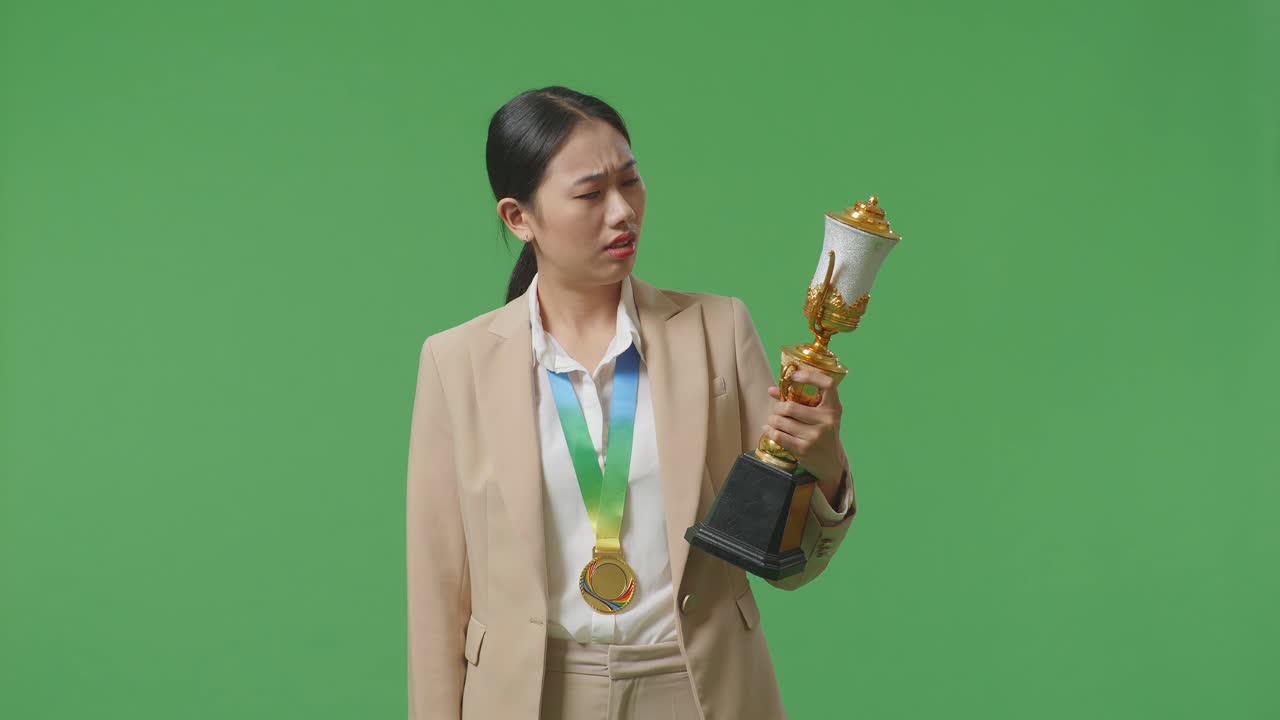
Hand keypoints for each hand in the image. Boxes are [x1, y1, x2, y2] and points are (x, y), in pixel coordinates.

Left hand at [763, 369, 847, 492]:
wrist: (831, 463)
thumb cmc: (823, 434)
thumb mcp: (819, 416)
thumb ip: (799, 401)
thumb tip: (771, 389)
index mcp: (833, 408)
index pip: (827, 384)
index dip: (810, 376)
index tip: (794, 376)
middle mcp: (827, 420)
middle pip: (790, 406)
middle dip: (777, 408)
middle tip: (776, 411)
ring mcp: (815, 435)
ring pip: (781, 421)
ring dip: (772, 420)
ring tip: (773, 421)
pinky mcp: (804, 448)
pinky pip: (778, 435)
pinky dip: (770, 431)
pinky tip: (769, 430)